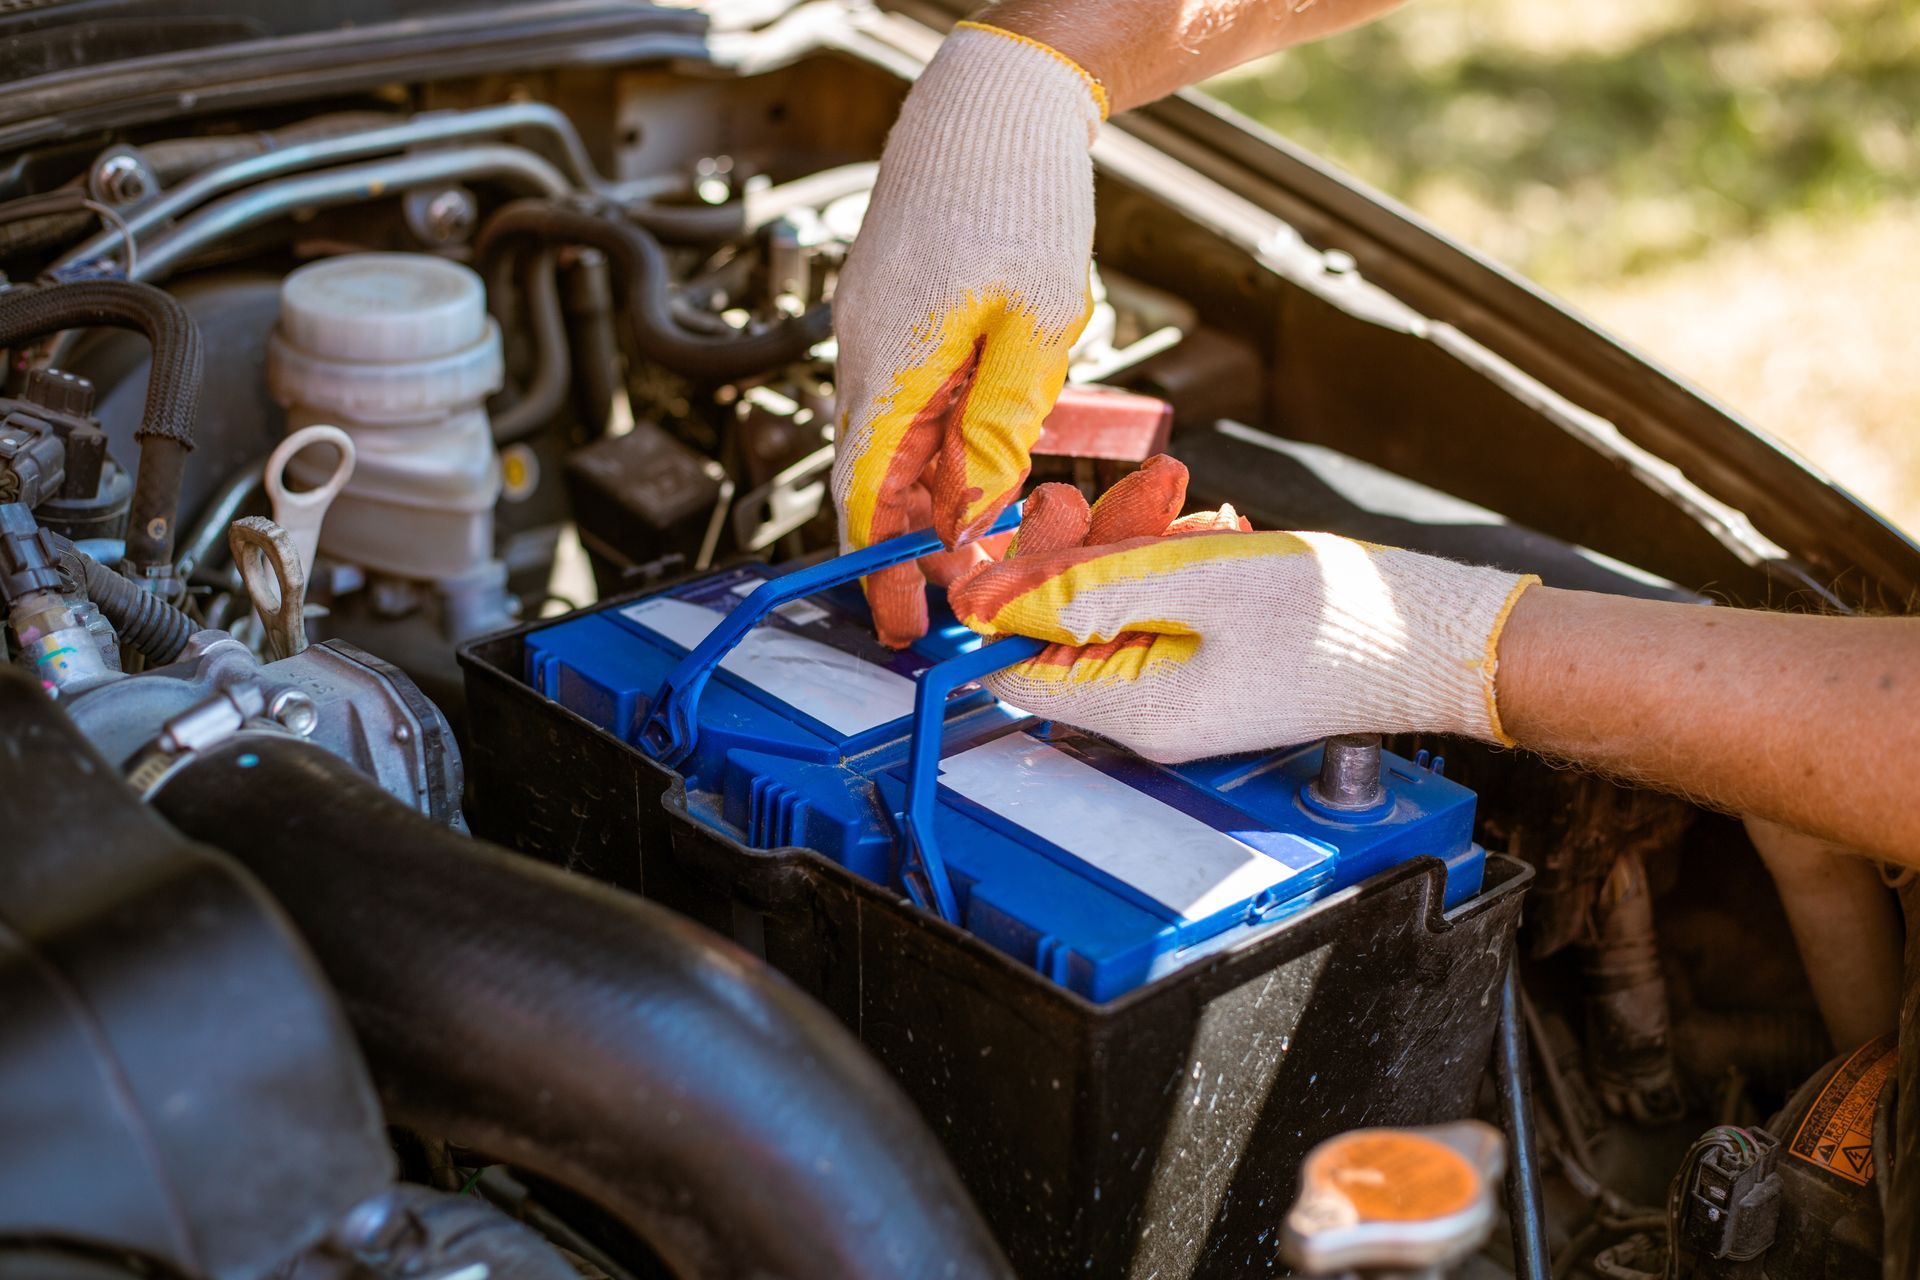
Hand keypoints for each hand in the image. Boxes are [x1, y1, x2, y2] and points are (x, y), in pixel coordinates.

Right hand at [832, 21, 1105, 646]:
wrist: (995, 100)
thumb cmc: (1023, 194)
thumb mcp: (1038, 328)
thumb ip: (1001, 425)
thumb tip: (972, 508)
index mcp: (893, 362)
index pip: (869, 492)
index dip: (883, 565)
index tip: (903, 620)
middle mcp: (862, 351)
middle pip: (870, 475)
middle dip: (905, 544)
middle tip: (947, 596)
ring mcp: (868, 329)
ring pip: (886, 439)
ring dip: (923, 493)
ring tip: (974, 538)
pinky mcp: (887, 312)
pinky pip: (898, 398)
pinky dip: (928, 443)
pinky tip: (973, 459)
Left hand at [948, 457, 1538, 762]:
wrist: (1440, 636)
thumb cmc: (1338, 619)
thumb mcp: (1195, 580)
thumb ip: (1085, 589)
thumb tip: (992, 596)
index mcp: (1135, 707)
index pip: (1015, 665)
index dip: (995, 598)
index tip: (990, 535)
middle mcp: (1150, 710)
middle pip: (1063, 626)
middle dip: (1073, 548)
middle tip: (1090, 493)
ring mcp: (1184, 686)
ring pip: (1117, 602)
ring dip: (1133, 540)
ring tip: (1176, 496)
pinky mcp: (1216, 660)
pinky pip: (1165, 605)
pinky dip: (1175, 557)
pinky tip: (1212, 526)